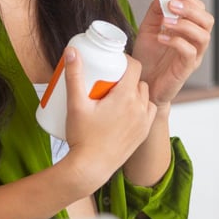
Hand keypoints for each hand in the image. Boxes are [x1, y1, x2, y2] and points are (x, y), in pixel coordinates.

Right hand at [62, 47, 156, 188]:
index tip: (112, 61)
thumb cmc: (83, 138)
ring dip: (134, 91)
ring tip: (116, 94)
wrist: (91, 168)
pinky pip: (147, 111)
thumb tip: (71, 51)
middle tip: (108, 79)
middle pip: (138, 80)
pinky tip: (126, 109)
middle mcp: (140, 107)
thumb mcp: (75, 103)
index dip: (124, 60)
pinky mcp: (144, 133)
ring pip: (144, 95)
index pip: (134, 66)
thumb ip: (74, 75)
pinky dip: (140, 106)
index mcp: (126, 96)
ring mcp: (144, 121)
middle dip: (126, 76)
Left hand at [132, 0, 213, 105]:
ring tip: (166, 22)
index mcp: (189, 30)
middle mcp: (195, 42)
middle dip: (190, 8)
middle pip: (207, 20)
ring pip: (203, 35)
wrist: (142, 84)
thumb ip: (156, 12)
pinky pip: (190, 52)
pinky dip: (176, 41)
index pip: (199, 8)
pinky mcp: (186, 69)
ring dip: (184, 24)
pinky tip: (161, 37)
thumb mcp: (148, 30)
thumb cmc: (148, 59)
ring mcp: (193, 56)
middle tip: (171, 4)